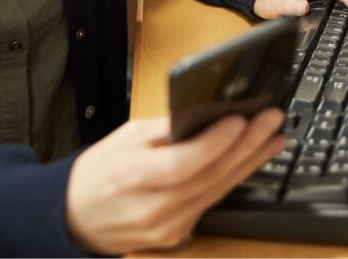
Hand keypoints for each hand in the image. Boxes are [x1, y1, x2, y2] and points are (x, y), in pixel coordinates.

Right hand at [64, 108, 285, 253]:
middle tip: (271, 120)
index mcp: (131, 176)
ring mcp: (166, 227)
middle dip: (246, 146)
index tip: (239, 119)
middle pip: (208, 177)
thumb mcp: (123, 138)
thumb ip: (164, 129)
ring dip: (249, 162)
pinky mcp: (176, 235)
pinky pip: (210, 204)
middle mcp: (151, 208)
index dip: (215, 143)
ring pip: (217, 191)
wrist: (75, 219)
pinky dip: (233, 180)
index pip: (182, 163)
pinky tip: (251, 161)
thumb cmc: (97, 174)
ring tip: (272, 137)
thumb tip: (203, 113)